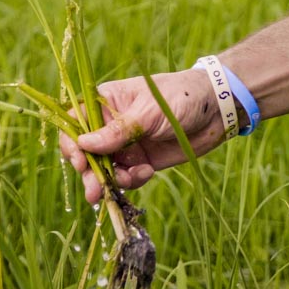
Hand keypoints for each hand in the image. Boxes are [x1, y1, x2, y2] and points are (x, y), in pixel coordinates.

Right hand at [58, 69, 230, 204]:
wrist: (216, 111)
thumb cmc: (181, 98)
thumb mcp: (148, 112)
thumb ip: (118, 130)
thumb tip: (83, 144)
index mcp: (106, 102)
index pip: (75, 121)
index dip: (72, 143)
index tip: (79, 161)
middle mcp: (110, 124)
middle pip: (85, 151)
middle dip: (89, 172)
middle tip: (95, 191)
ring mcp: (125, 145)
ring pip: (104, 169)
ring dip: (110, 181)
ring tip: (124, 184)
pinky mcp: (140, 161)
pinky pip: (125, 177)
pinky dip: (131, 181)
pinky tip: (147, 173)